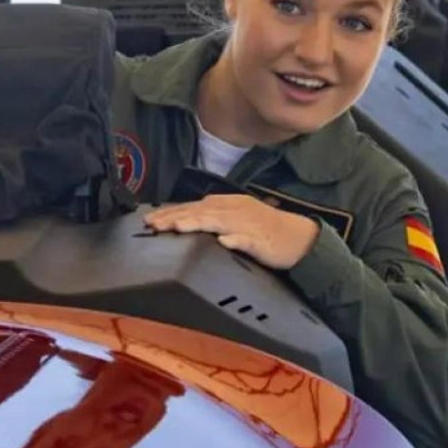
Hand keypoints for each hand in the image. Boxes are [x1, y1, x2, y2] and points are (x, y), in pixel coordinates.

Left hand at [142, 193, 318, 269]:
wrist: (298, 238)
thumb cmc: (264, 230)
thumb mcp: (234, 219)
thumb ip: (211, 218)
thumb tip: (183, 220)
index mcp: (226, 205)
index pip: (192, 207)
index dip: (170, 213)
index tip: (149, 220)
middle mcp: (233, 210)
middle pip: (199, 212)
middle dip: (174, 217)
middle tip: (153, 224)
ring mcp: (247, 225)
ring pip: (218, 222)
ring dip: (196, 224)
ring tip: (177, 228)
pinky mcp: (260, 241)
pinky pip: (246, 240)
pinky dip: (234, 240)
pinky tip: (223, 243)